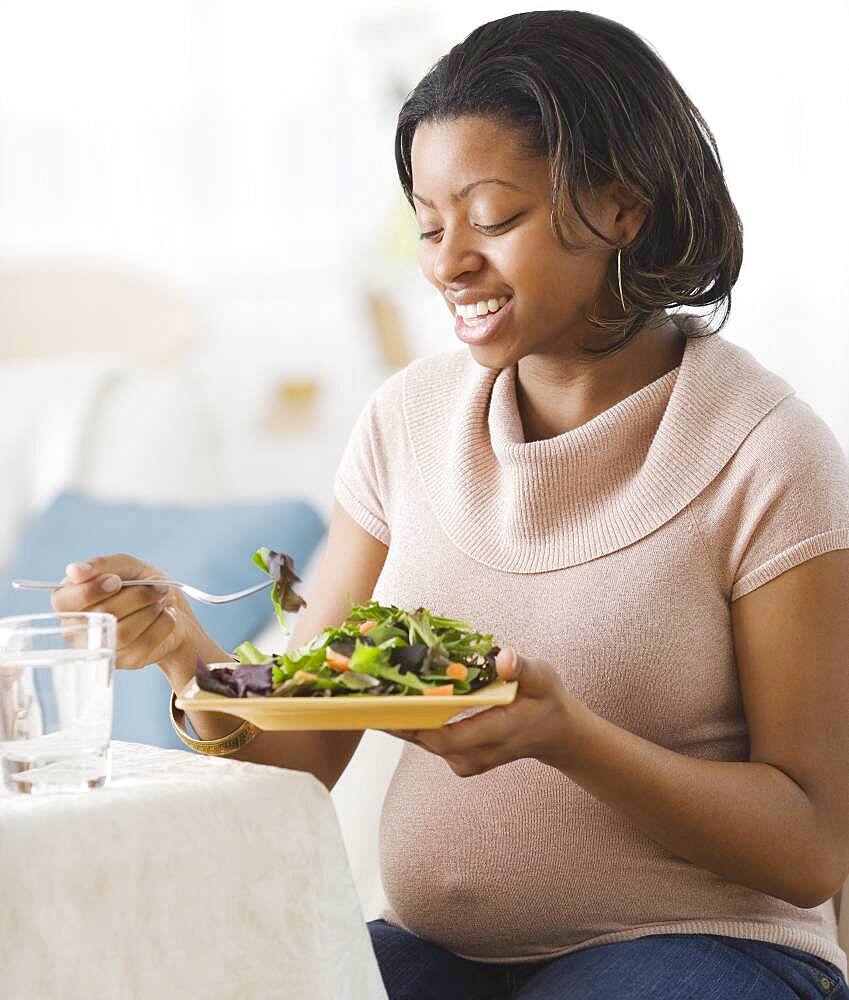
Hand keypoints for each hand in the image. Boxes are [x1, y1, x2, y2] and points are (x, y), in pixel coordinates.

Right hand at [51, 554, 194, 669]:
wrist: (171, 607)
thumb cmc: (139, 583)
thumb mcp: (124, 566)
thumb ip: (100, 565)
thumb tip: (74, 570)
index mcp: (68, 601)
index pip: (64, 602)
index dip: (91, 590)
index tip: (117, 581)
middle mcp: (76, 628)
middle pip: (100, 615)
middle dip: (135, 596)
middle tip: (157, 587)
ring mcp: (98, 647)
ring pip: (121, 633)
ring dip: (149, 611)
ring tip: (161, 600)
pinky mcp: (123, 661)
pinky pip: (143, 644)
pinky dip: (162, 624)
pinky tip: (166, 615)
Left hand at [384, 647, 572, 776]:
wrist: (554, 733)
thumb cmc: (546, 701)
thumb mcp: (544, 679)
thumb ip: (523, 669)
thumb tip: (504, 657)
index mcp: (498, 734)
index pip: (450, 737)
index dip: (417, 721)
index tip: (390, 701)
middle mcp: (476, 756)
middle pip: (426, 739)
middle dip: (396, 717)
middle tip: (366, 691)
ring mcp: (464, 761)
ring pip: (421, 741)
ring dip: (397, 719)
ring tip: (369, 693)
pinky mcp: (456, 759)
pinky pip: (426, 740)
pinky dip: (408, 721)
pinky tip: (390, 700)